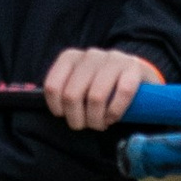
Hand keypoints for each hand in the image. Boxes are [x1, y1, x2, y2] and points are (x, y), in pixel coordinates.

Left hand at [42, 46, 164, 132]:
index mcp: (71, 57)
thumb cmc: (104, 87)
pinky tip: (114, 117)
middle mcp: (90, 55)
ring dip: (97, 120)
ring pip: (95, 97)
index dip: (58, 109)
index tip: (67, 117)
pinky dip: (116, 112)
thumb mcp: (80, 85)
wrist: (138, 76)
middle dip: (78, 119)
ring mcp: (112, 59)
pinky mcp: (133, 68)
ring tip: (101, 124)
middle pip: (72, 96)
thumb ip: (63, 91)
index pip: (52, 87)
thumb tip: (41, 98)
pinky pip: (121, 94)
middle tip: (87, 126)